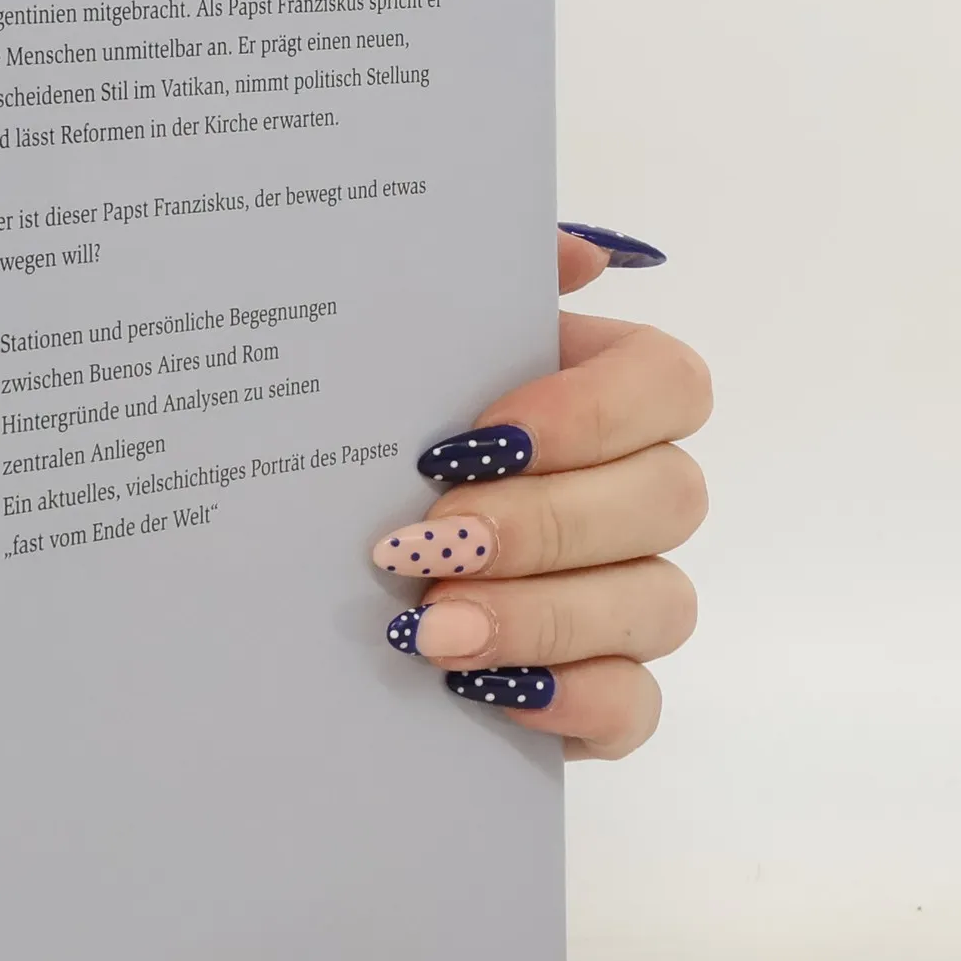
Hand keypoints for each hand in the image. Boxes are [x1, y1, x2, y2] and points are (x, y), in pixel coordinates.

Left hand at [372, 225, 710, 759]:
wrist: (289, 565)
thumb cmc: (363, 442)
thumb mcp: (393, 352)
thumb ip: (478, 285)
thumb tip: (577, 254)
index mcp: (598, 394)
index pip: (669, 383)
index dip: (592, 413)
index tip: (477, 440)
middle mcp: (634, 494)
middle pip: (670, 498)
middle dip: (545, 524)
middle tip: (426, 543)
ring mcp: (628, 598)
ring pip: (660, 605)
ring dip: (543, 616)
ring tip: (428, 629)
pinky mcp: (601, 692)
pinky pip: (636, 706)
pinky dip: (571, 701)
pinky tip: (481, 693)